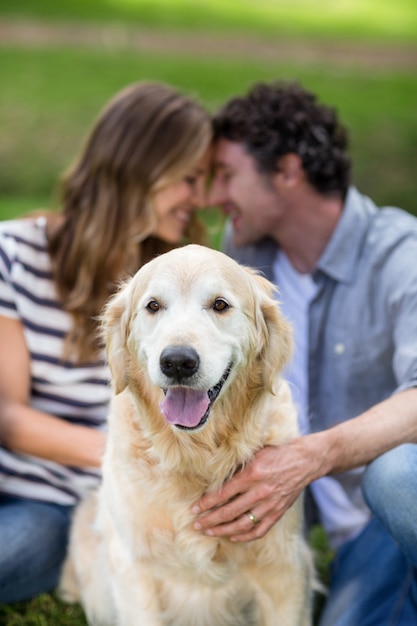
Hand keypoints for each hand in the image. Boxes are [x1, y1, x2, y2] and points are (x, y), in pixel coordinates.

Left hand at [192, 437, 323, 541]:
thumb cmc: (276, 453)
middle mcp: (260, 492)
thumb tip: (214, 477)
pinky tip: (232, 537)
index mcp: (252, 474)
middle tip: (196, 525)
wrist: (304, 461)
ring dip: (222, 531)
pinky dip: (244, 536)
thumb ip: (237, 467)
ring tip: (209, 532)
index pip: (223, 494)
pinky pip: (258, 530)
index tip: (194, 509)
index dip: (207, 503)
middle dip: (209, 520)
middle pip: (229, 512)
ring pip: (242, 525)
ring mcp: (270, 505)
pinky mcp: (278, 513)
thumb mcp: (254, 454)